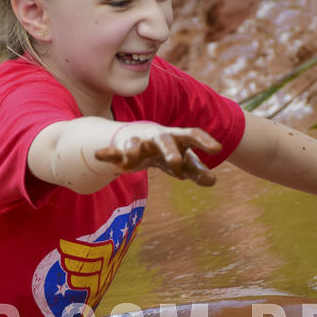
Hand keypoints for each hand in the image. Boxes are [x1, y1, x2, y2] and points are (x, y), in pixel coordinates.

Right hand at [94, 124, 221, 186]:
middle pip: (164, 140)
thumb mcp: (183, 162)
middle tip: (176, 164)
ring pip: (135, 143)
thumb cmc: (165, 152)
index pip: (192, 135)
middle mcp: (157, 136)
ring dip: (133, 148)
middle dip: (169, 151)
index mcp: (176, 137)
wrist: (135, 138)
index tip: (217, 149)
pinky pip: (112, 151)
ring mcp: (137, 141)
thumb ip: (197, 171)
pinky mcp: (120, 150)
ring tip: (131, 157)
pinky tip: (99, 155)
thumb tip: (212, 181)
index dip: (204, 141)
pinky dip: (106, 153)